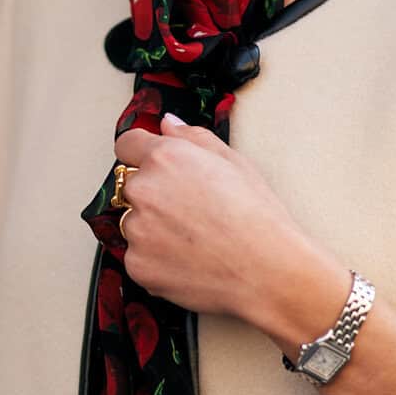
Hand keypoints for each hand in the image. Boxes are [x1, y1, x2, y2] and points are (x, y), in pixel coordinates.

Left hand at [112, 114, 308, 318]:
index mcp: (165, 158)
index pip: (127, 145)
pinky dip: (157, 260)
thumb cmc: (258, 217)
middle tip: (192, 212)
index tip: (157, 167)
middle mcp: (144, 190)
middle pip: (132, 187)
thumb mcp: (235, 163)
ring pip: (135, 224)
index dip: (143, 154)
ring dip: (154, 229)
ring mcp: (137, 230)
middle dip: (154, 195)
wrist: (268, 270)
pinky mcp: (137, 265)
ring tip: (195, 240)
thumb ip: (193, 138)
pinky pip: (139, 256)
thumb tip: (168, 124)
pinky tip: (190, 261)